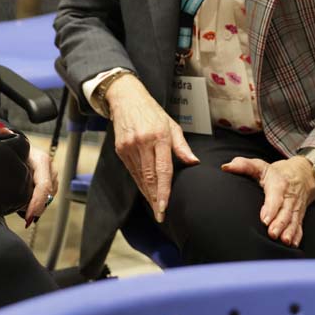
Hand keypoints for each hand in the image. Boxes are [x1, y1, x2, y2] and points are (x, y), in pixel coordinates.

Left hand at [0, 121, 58, 226]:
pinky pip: (46, 198)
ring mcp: (52, 177)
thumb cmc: (16, 148)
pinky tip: (26, 207)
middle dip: (35, 207)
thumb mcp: (10, 143)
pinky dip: (37, 204)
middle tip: (21, 215)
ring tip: (20, 208)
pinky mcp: (50, 184)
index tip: (29, 215)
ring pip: (48, 198)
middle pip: (47, 195)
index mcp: (42, 160)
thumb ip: (3, 135)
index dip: (37, 202)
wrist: (22, 148)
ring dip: (36, 205)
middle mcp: (50, 169)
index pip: (44, 186)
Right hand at [107, 75, 198, 222]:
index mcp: (159, 136)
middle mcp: (143, 142)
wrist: (127, 99)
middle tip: (160, 216)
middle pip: (150, 178)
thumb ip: (182, 146)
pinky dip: (139, 183)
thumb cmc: (153, 112)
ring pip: (139, 177)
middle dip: (155, 199)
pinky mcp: (120, 149)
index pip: (163, 170)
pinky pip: (132, 171)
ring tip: (155, 208)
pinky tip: (146, 192)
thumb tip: (194, 162)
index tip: (164, 207)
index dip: (164, 191)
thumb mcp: (172, 125)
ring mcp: (129, 146)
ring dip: (147, 194)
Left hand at [222, 155, 314, 246]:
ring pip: (293, 220)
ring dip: (289, 231)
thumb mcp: (260, 166)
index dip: (271, 208)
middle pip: (285, 211)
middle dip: (280, 224)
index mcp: (278, 184)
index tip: (264, 220)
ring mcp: (295, 207)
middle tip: (272, 234)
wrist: (302, 174)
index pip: (275, 196)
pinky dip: (297, 236)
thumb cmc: (276, 173)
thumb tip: (226, 167)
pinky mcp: (299, 215)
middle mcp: (288, 197)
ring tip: (285, 242)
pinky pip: (299, 226)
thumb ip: (243, 165)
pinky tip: (293, 245)